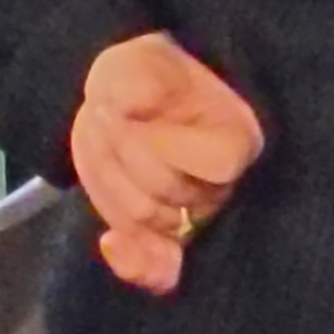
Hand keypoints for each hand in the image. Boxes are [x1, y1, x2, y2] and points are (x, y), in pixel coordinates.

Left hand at [70, 32, 263, 296]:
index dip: (162, 142)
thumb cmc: (146, 75)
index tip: (122, 108)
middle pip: (166, 196)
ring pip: (144, 220)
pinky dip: (134, 264)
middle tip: (99, 113)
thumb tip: (126, 107)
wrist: (126, 98)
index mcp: (235, 140)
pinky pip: (161, 272)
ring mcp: (193, 215)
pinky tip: (109, 241)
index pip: (216, 164)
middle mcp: (221, 188)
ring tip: (98, 134)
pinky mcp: (163, 235)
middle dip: (119, 151)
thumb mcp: (144, 62)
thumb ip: (143, 82)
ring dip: (106, 177)